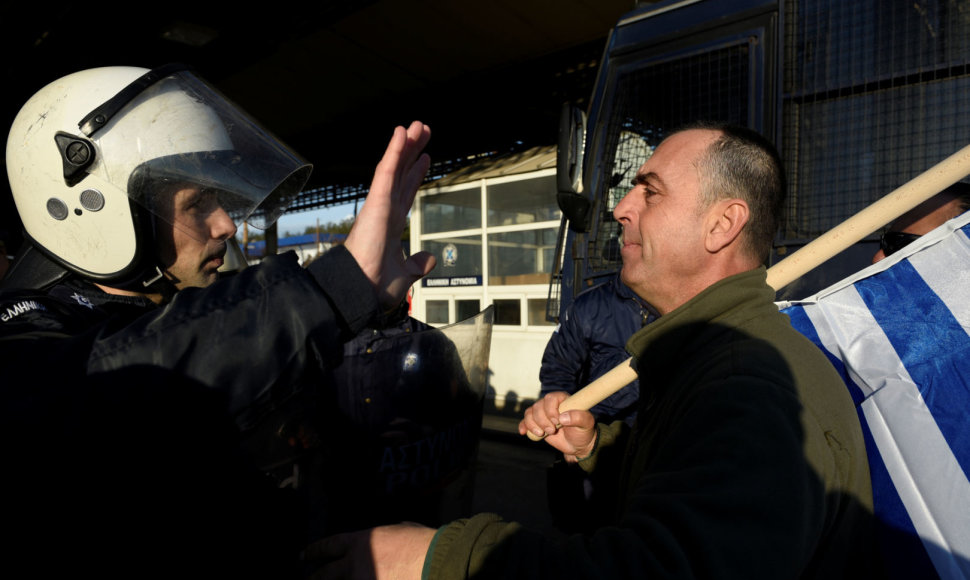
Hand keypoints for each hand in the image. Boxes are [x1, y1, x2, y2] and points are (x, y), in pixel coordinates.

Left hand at [305, 522, 435, 579]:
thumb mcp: (398, 528)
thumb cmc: (421, 542)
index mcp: (360, 542)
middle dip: (314, 578)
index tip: (304, 556)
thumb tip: (385, 538)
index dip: (314, 551)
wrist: (433, 562)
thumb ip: (383, 536)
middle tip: (308, 579)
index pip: (328, 546)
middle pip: (324, 574)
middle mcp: (354, 564)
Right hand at [345, 122, 436, 309]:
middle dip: (413, 152)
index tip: (425, 158)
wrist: (361, 293)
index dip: (415, 173)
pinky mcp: (376, 203)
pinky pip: (386, 171)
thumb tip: (430, 258)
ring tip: (417, 125)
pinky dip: (395, 151)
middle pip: (402, 173)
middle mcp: (385, 211)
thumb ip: (417, 264)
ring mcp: (380, 205)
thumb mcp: (405, 274)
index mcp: (391, 224)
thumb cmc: (375, 287)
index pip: (406, 192)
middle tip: (423, 130)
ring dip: (405, 144)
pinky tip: (401, 133)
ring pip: (395, 167)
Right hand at [519, 392, 596, 461]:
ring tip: (543, 434)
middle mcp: (551, 405)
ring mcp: (543, 414)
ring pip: (530, 413)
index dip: (551, 409)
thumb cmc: (584, 431)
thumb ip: (579, 417)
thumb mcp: (587, 424)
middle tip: (552, 431)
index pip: (551, 398)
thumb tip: (563, 418)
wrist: (578, 444)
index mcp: (563, 400)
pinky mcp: (537, 423)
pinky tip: (524, 432)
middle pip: (538, 406)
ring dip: (533, 425)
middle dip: (543, 421)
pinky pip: (525, 421)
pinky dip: (524, 426)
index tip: (557, 421)